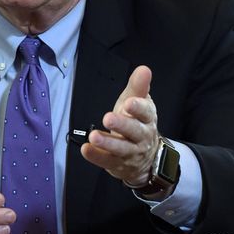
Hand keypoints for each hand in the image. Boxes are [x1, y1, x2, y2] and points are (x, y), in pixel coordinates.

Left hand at [81, 66, 162, 191]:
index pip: (146, 113)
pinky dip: (96, 156)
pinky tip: (86, 149)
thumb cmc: (137, 124)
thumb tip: (144, 69)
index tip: (129, 103)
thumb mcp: (138, 104)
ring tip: (94, 136)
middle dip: (121, 125)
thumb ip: (138, 87)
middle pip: (133, 131)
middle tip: (108, 118)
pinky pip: (106, 161)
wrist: (145, 159)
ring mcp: (130, 153)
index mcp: (147, 119)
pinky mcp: (117, 164)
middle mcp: (141, 137)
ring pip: (120, 149)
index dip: (138, 108)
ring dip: (107, 143)